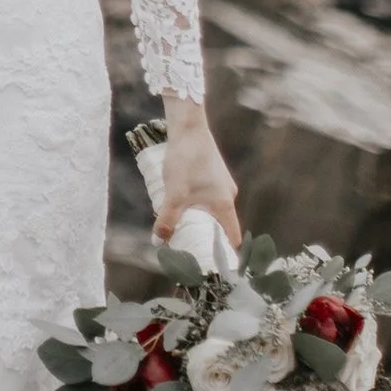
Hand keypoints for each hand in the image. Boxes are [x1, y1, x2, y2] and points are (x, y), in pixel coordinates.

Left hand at [156, 110, 241, 246]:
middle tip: (193, 251)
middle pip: (221, 224)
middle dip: (208, 238)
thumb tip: (159, 242)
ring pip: (213, 210)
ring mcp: (221, 183)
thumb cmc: (186, 159)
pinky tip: (180, 205)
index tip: (215, 265)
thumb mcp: (174, 193)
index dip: (225, 252)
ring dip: (201, 220)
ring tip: (183, 230)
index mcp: (224, 203)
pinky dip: (198, 206)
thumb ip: (167, 219)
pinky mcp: (212, 173)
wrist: (188, 126)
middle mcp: (227, 194)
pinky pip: (208, 197)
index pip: (232, 236)